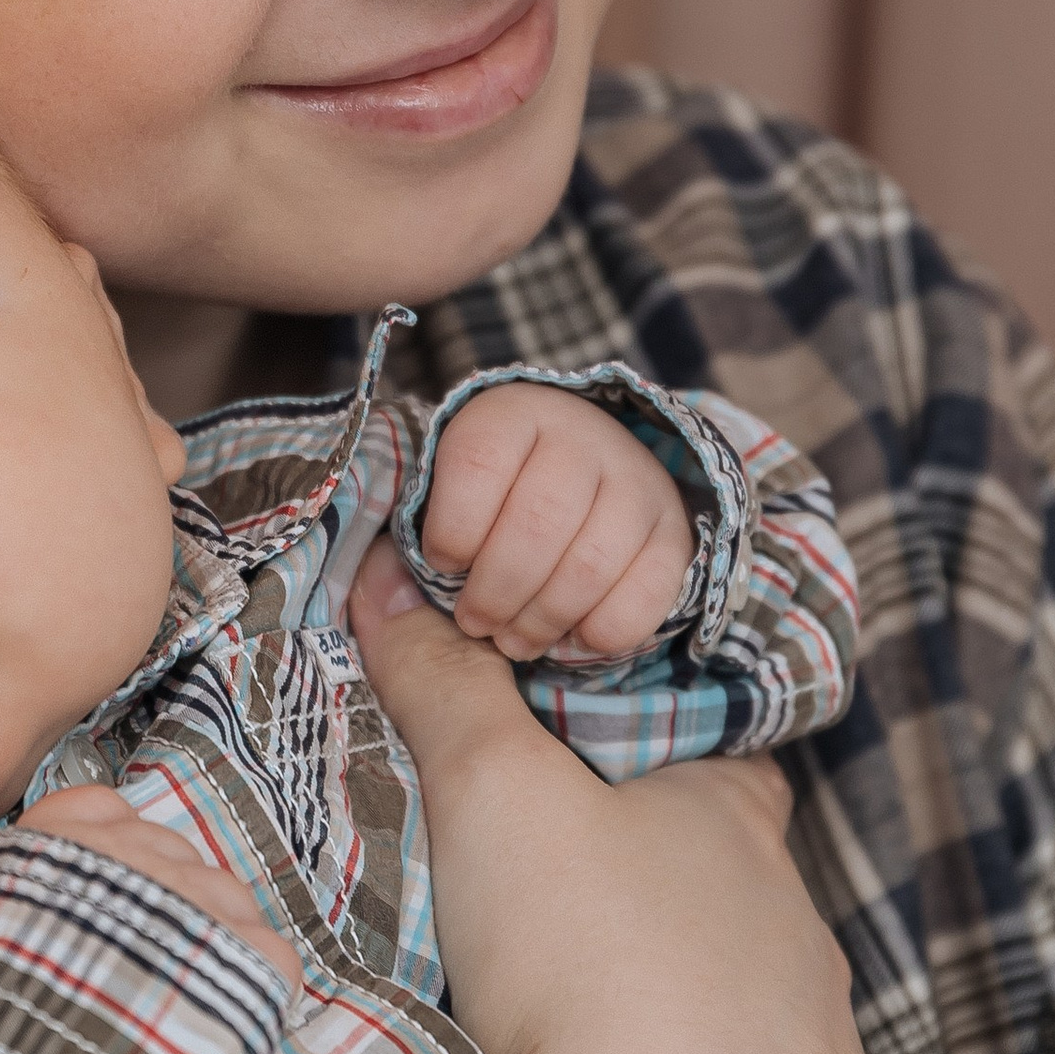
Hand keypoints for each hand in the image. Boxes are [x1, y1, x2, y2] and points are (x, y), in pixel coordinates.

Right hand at [19, 786, 302, 995]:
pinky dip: (255, 985)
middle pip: (172, 856)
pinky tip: (223, 1024)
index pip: (100, 810)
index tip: (105, 889)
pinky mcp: (250, 958)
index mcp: (58, 846)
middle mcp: (135, 857)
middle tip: (141, 962)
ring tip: (180, 1001)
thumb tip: (32, 923)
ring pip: (226, 896)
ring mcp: (198, 901)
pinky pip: (271, 954)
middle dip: (162, 902)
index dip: (110, 851)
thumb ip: (9, 908)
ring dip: (210, 938)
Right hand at [350, 545, 878, 1053]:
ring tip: (565, 1040)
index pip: (716, 752)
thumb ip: (445, 686)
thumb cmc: (593, 964)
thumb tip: (390, 577)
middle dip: (646, 896)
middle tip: (539, 912)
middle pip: (724, 886)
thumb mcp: (493, 795)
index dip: (650, 749)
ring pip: (741, 1009)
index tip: (574, 766)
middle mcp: (800, 928)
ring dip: (669, 1017)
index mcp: (738, 825)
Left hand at [421, 383, 695, 660]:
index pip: (478, 462)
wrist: (589, 480)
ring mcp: (638, 484)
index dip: (452, 530)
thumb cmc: (496, 499)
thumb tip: (379, 595)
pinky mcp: (675, 536)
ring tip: (513, 639)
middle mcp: (584, 435)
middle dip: (495, 591)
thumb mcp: (451, 495)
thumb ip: (412, 542)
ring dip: (541, 619)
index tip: (442, 563)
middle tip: (475, 622)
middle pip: (536, 523)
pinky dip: (597, 635)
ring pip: (588, 567)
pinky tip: (569, 638)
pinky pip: (640, 602)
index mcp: (513, 414)